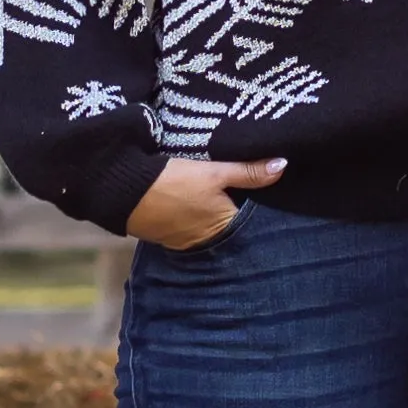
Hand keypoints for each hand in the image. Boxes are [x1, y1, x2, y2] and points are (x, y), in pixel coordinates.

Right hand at [126, 156, 282, 249]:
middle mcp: (208, 241)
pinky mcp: (169, 236)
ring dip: (215, 213)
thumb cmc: (172, 182)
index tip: (268, 190)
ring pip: (211, 225)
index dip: (259, 204)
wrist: (123, 192)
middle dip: (238, 209)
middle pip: (231, 224)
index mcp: (224, 227)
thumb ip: (248, 172)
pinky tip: (196, 201)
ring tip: (221, 193)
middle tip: (248, 188)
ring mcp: (187, 241)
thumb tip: (283, 166)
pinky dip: (197, 216)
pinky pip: (192, 227)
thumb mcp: (214, 173)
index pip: (252, 218)